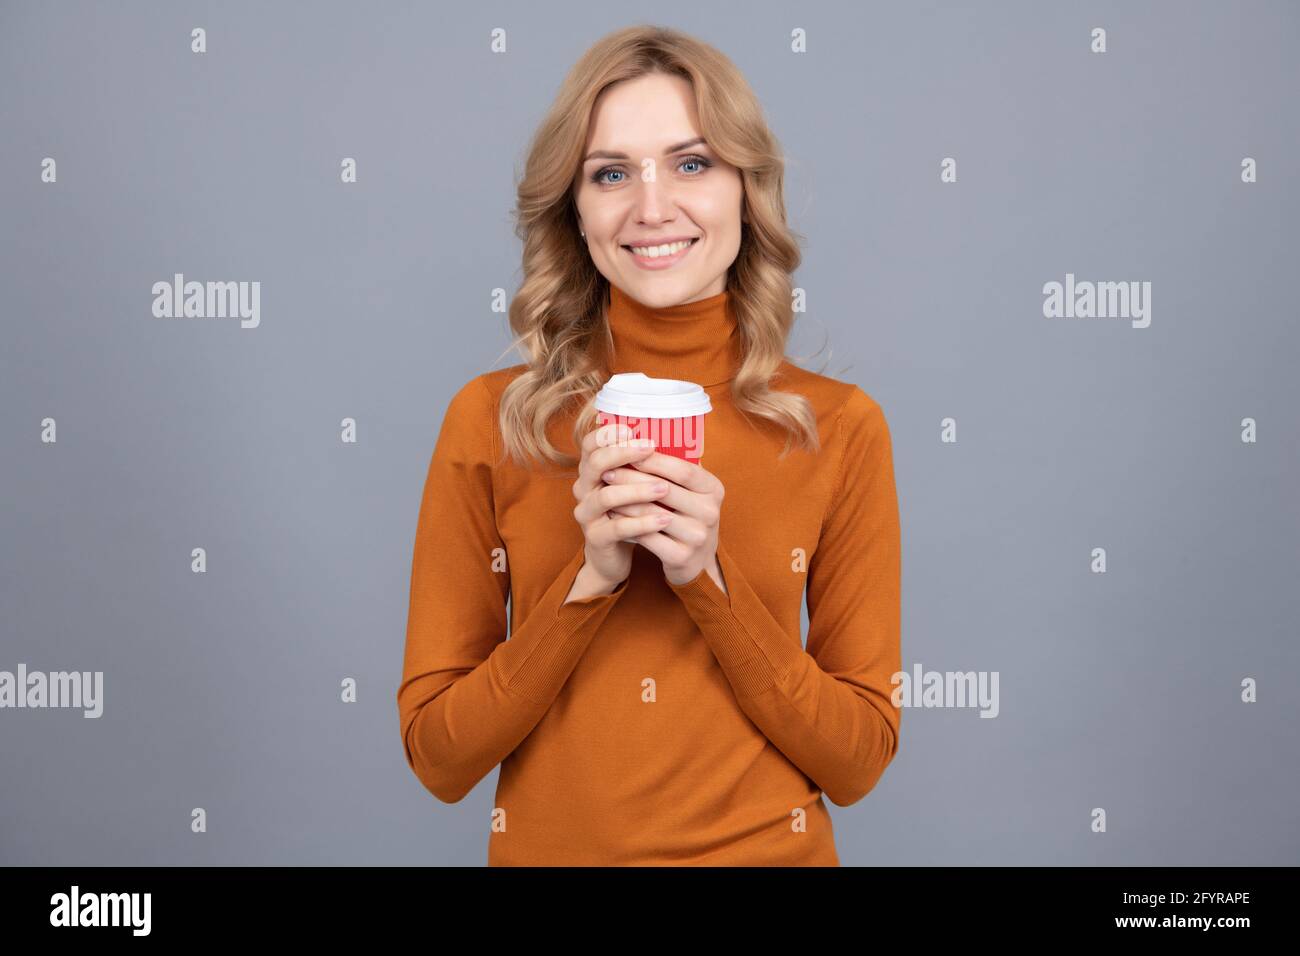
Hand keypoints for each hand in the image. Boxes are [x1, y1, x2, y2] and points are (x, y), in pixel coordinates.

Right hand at [570, 424, 674, 591]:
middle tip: (651, 448)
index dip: (608, 434)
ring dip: (638, 490)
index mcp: (592, 471)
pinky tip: (664, 519)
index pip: (591, 444)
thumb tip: (678, 439)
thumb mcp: (633, 486)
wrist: (613, 556)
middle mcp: (584, 488)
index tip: (632, 429)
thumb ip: (644, 466)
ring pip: (607, 496)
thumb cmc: (629, 514)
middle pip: (596, 463)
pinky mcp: (597, 537)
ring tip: (665, 489)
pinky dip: (643, 522)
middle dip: (624, 453)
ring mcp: (587, 514)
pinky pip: (618, 527)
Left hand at [600, 451, 725, 589]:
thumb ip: (676, 470)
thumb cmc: (687, 517)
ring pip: (651, 514)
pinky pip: (647, 537)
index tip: (628, 450)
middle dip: (632, 479)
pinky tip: (612, 515)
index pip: (683, 470)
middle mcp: (710, 512)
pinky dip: (627, 524)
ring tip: (604, 492)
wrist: (696, 563)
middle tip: (607, 471)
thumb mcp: (693, 493)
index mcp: (714, 489)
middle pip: (664, 490)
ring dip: (624, 501)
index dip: (654, 460)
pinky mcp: (681, 557)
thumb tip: (642, 437)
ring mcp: (697, 536)